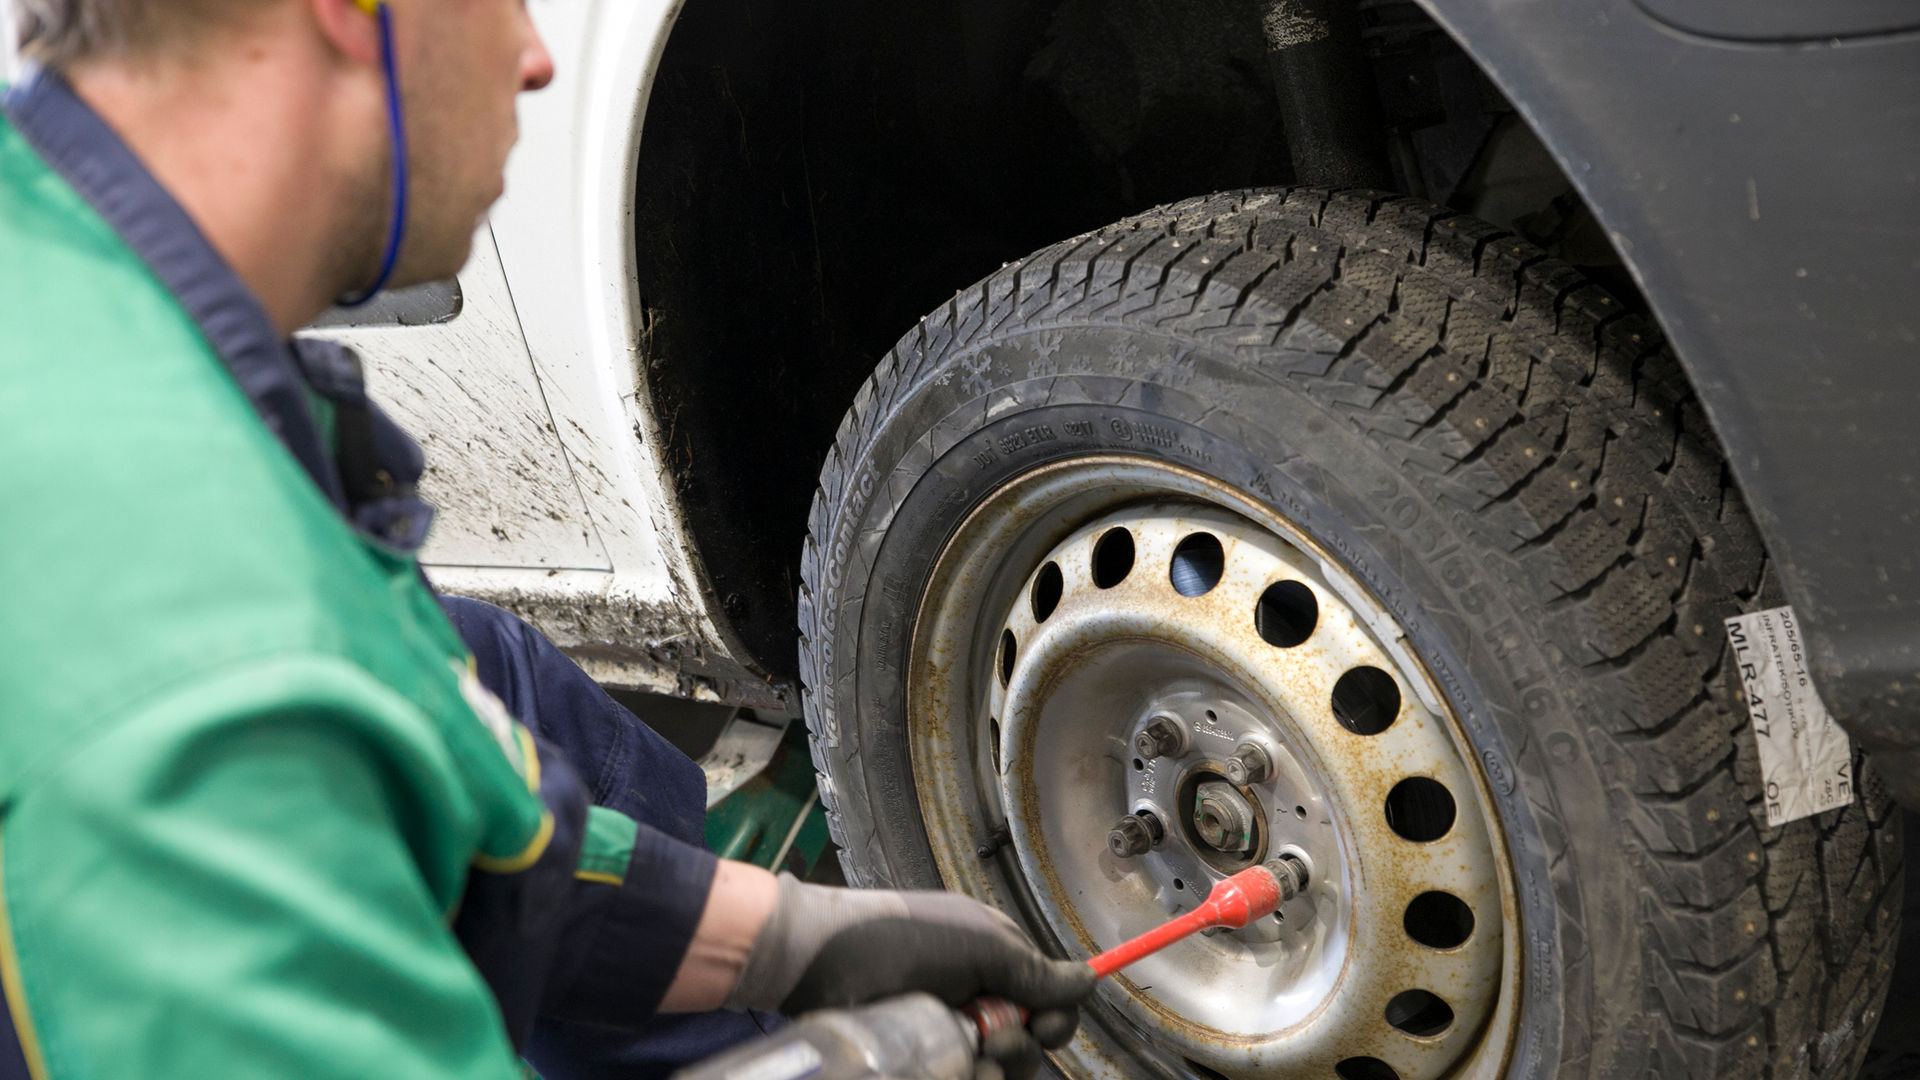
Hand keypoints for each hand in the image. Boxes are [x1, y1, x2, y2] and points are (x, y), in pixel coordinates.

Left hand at [726, 875, 1094, 1079]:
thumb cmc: (898, 938)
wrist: (820, 960)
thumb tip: (1091, 980)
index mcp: (997, 962)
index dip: (1054, 1021)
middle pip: (1031, 1049)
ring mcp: (948, 1035)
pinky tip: (956, 1075)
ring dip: (995, 1073)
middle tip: (990, 1040)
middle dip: (1021, 1051)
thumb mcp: (978, 945)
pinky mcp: (922, 1062)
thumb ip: (1036, 971)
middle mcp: (978, 1001)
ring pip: (999, 1075)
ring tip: (969, 1058)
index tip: (1039, 1024)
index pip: (1052, 1004)